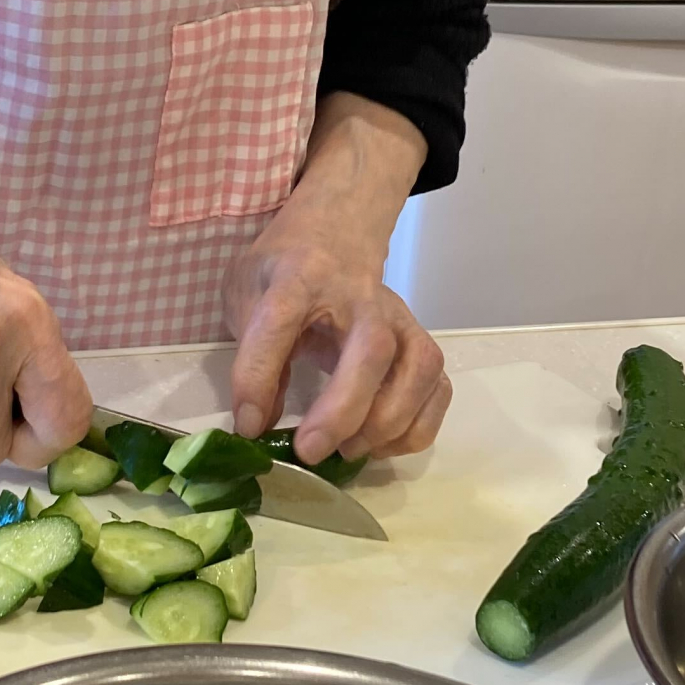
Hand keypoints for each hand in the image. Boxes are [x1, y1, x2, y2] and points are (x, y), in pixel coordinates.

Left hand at [222, 95, 450, 465]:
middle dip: (344, 410)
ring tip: (348, 451)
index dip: (259, 375)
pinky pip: (438, 388)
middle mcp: (360, 295)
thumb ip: (251, 356)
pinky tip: (379, 443)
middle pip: (372, 349)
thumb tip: (260, 423)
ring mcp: (400, 317)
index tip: (248, 423)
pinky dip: (416, 427)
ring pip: (419, 370)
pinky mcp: (421, 341)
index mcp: (301, 276)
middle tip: (310, 450)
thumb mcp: (246, 295)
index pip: (281, 319)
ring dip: (386, 423)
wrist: (334, 233)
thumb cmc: (285, 270)